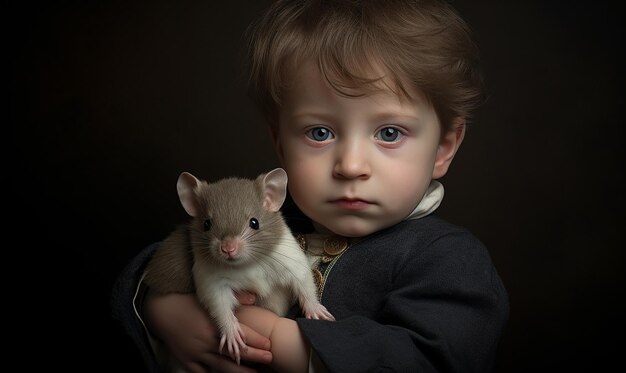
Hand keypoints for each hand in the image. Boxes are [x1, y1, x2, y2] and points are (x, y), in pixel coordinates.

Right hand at [143, 291, 271, 372]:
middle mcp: (207, 342)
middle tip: (269, 359)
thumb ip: (233, 298)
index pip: (240, 335)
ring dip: (240, 372)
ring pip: (222, 368)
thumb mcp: (209, 298)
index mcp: (214, 325)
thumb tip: (253, 297)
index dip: (257, 341)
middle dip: (255, 357)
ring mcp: (197, 354)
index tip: (269, 345)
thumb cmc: (186, 302)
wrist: (161, 311)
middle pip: (236, 354)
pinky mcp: (187, 361)